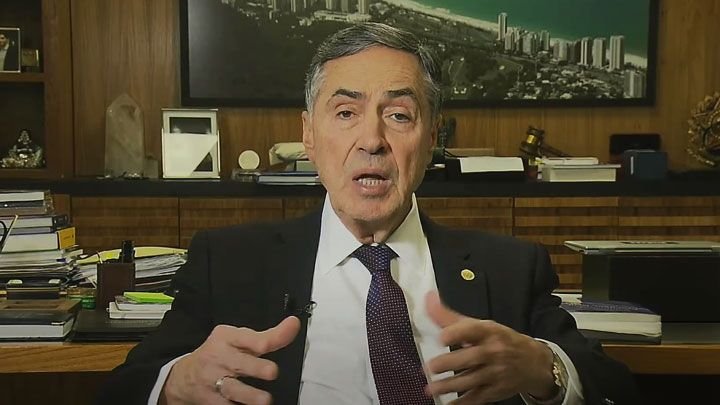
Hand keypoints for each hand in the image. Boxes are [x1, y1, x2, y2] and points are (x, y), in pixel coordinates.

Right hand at [161, 316, 300, 404]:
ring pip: (232, 388)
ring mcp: (213, 379)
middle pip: (240, 363)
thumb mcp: (238, 339)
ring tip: (265, 400)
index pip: (250, 338)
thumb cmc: (220, 354)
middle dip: (257, 368)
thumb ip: (268, 336)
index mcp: (227, 337)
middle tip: (272, 371)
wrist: (184, 377)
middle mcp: (220, 357)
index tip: (291, 330)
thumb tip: (293, 325)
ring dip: (250, 395)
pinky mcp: (209, 400)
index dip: (271, 337)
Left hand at [424, 292, 554, 403]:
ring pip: (471, 380)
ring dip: (449, 386)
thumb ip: (451, 317)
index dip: (458, 333)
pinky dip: (462, 403)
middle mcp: (493, 352)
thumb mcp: (481, 326)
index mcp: (489, 332)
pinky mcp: (495, 391)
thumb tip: (428, 298)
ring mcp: (495, 373)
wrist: (535, 363)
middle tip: (429, 367)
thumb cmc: (501, 340)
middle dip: (449, 364)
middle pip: (470, 358)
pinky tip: (447, 404)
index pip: (474, 330)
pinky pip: (476, 398)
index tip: (442, 337)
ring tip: (431, 388)